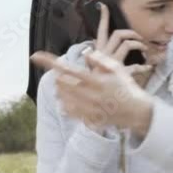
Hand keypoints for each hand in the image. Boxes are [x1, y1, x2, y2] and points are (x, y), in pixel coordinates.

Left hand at [29, 49, 153, 136]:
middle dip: (57, 78)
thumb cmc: (125, 87)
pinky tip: (66, 101)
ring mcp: (89, 109)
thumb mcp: (118, 68)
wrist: (136, 112)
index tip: (35, 55)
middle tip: (60, 75)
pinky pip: (69, 112)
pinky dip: (64, 104)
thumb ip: (101, 60)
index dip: (49, 62)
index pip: (67, 69)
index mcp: (96, 81)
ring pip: (63, 99)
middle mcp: (90, 96)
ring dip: (60, 90)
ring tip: (64, 86)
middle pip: (61, 85)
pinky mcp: (88, 118)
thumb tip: (87, 53)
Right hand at [91, 2, 153, 85]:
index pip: (100, 31)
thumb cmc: (97, 80)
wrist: (95, 97)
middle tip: (138, 37)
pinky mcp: (120, 73)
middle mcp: (104, 55)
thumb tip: (95, 43)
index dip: (103, 17)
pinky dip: (144, 66)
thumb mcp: (93, 66)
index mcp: (98, 51)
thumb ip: (97, 54)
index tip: (104, 5)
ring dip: (139, 44)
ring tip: (144, 49)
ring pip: (127, 44)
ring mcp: (112, 63)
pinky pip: (135, 66)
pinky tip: (148, 66)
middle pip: (118, 34)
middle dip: (131, 33)